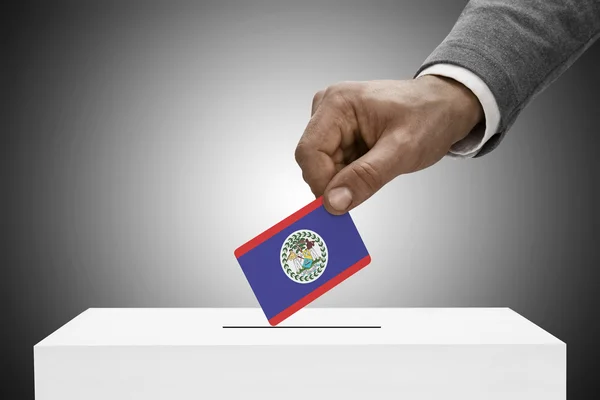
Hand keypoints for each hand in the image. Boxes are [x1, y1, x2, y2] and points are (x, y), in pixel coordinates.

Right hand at [294, 76, 483, 213]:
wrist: (446, 106)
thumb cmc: (430, 116)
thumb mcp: (402, 150)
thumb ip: (366, 177)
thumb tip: (333, 202)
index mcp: (338, 103)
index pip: (309, 152)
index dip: (321, 182)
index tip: (340, 205)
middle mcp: (328, 108)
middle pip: (313, 161)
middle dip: (336, 181)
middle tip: (367, 186)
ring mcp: (333, 121)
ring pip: (323, 167)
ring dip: (346, 179)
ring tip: (378, 168)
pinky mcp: (339, 133)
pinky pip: (334, 165)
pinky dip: (350, 175)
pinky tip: (373, 166)